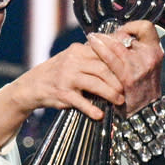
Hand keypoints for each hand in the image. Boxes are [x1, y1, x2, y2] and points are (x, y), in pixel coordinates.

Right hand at [0, 41, 125, 147]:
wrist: (33, 85)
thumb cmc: (59, 72)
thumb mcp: (73, 58)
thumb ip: (92, 56)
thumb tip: (118, 54)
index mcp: (78, 50)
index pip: (104, 53)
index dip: (119, 63)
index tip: (131, 71)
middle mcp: (73, 61)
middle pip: (102, 69)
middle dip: (118, 80)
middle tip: (128, 89)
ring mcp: (67, 77)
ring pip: (95, 84)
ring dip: (110, 94)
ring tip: (119, 101)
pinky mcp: (62, 93)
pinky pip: (80, 102)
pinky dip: (91, 109)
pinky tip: (99, 114)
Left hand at [87, 20, 162, 114]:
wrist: (145, 113)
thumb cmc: (142, 89)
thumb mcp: (147, 66)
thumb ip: (137, 52)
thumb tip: (118, 36)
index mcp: (156, 51)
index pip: (146, 27)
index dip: (132, 26)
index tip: (121, 32)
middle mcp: (150, 56)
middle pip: (126, 36)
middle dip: (109, 35)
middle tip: (97, 36)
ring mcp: (139, 67)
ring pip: (116, 45)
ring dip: (101, 41)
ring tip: (91, 38)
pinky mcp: (128, 78)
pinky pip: (111, 59)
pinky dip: (99, 50)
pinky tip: (91, 46)